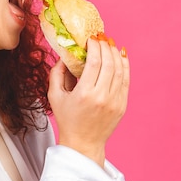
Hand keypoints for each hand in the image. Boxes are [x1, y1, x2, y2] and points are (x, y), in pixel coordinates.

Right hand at [48, 36, 129, 166]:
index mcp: (84, 94)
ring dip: (116, 54)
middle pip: (109, 64)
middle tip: (101, 37)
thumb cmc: (67, 119)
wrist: (83, 143)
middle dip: (106, 47)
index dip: (95, 47)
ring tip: (110, 44)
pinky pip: (126, 81)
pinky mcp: (122, 105)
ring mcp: (115, 101)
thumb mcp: (54, 96)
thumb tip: (65, 54)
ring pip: (120, 70)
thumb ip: (56, 73)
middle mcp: (102, 97)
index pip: (95, 63)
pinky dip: (125, 66)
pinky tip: (120, 55)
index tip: (91, 38)